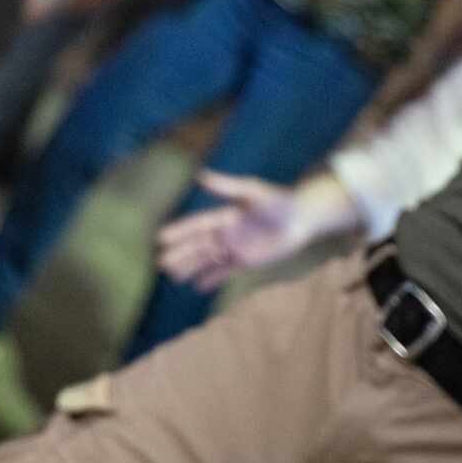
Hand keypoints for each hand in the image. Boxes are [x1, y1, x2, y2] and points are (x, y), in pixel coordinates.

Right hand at [157, 169, 362, 292]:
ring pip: (208, 260)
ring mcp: (235, 247)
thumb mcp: (252, 191)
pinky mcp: (246, 260)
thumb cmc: (278, 200)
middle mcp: (226, 232)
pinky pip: (225, 272)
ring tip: (172, 277)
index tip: (160, 238)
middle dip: (180, 254)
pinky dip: (211, 280)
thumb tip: (200, 175)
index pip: (196, 226)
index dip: (179, 232)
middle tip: (160, 264)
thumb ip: (226, 186)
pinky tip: (197, 287)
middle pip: (198, 246)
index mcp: (224, 216)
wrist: (301, 217)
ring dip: (190, 267)